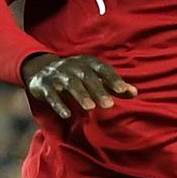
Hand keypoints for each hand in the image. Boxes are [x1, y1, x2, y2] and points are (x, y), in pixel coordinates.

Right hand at [21, 53, 136, 119]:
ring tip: (90, 108)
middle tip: (109, 105)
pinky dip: (59, 104)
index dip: (113, 79)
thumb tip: (135, 93)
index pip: (103, 69)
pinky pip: (51, 95)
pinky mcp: (43, 85)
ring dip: (80, 95)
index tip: (124, 91)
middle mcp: (72, 66)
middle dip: (98, 90)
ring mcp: (57, 74)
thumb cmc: (76, 76)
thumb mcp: (94, 77)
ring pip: (70, 84)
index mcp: (87, 63)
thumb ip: (113, 86)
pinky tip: (67, 115)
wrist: (41, 71)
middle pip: (87, 77)